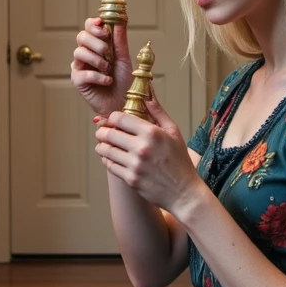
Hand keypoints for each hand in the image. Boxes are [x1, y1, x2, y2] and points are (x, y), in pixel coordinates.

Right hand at [71, 17, 133, 116]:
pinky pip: (82, 73)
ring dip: (97, 60)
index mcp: (97, 45)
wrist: (124, 103)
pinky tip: (107, 81)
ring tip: (108, 69)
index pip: (89, 27)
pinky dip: (97, 76)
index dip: (93, 24)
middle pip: (81, 36)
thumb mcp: (124, 57)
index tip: (102, 24)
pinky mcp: (78, 81)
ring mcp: (80, 66)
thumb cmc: (124, 81)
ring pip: (79, 52)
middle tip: (108, 51)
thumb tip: (121, 17)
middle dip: (96, 42)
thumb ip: (120, 39)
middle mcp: (87, 53)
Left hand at [94, 94, 196, 213]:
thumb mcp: (173, 132)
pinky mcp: (130, 179)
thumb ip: (158, 112)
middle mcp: (142, 148)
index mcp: (152, 133)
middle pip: (108, 133)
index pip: (119, 118)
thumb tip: (147, 94)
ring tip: (105, 144)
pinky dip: (107, 160)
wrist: (183, 192)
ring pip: (105, 150)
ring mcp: (135, 165)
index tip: (113, 120)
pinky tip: (112, 157)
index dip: (112, 118)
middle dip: (102, 131)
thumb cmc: (179, 161)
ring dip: (102, 146)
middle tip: (103, 132)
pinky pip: (109, 166)